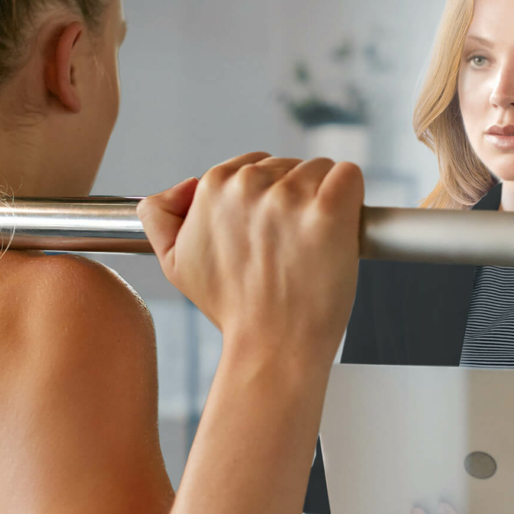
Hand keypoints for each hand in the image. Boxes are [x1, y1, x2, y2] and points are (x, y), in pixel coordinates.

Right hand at [137, 153, 363, 357]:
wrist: (272, 347)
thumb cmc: (233, 308)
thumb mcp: (176, 264)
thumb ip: (161, 217)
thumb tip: (185, 186)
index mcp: (212, 187)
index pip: (257, 166)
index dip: (269, 200)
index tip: (271, 235)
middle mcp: (248, 185)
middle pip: (290, 167)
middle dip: (296, 198)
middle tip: (290, 247)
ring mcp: (289, 197)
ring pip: (320, 171)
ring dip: (323, 201)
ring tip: (311, 247)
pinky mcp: (329, 211)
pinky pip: (349, 176)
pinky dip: (352, 197)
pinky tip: (339, 229)